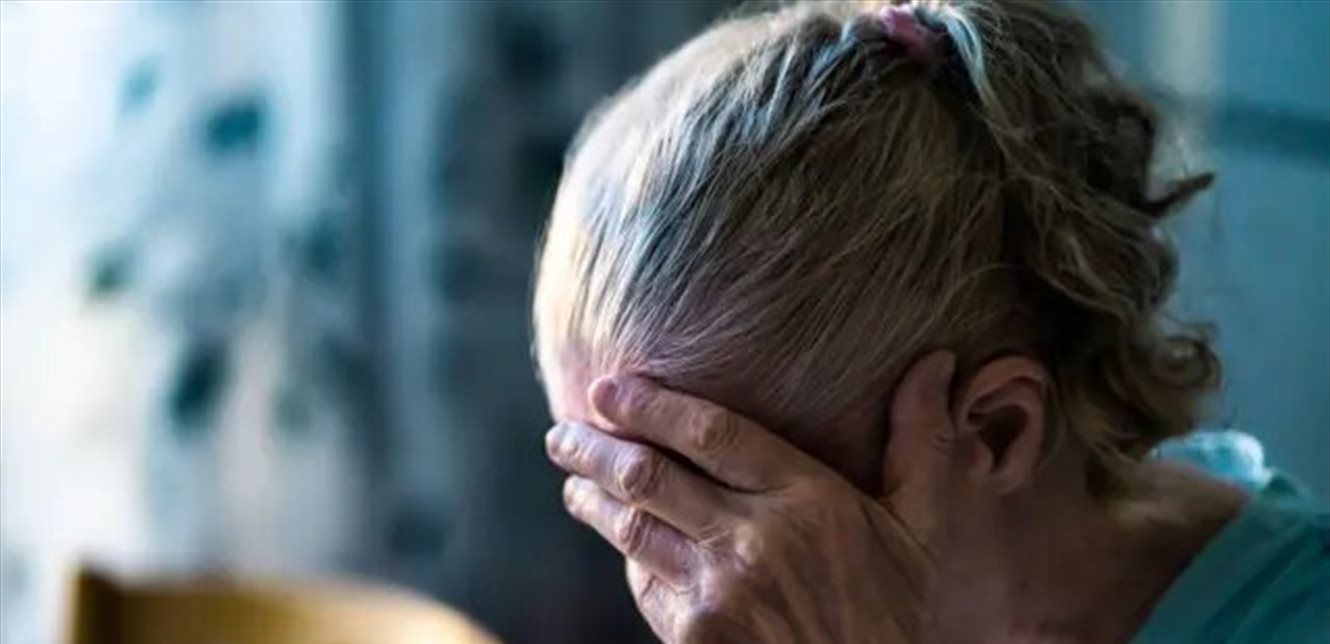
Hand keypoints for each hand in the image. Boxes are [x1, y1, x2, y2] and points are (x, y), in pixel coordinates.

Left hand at [544, 352, 957, 642]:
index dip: (650, 404)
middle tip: (564, 431)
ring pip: (630, 528)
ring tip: (573, 481)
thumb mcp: (924, 530)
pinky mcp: (693, 638)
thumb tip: (937, 362)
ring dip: (591, 499)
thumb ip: (921, 444)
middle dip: (594, 446)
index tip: (609, 386)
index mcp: (809, 500)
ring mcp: (717, 593)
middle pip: (648, 474)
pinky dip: (626, 558)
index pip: (710, 431)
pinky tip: (620, 542)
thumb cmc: (895, 614)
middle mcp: (753, 540)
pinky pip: (643, 584)